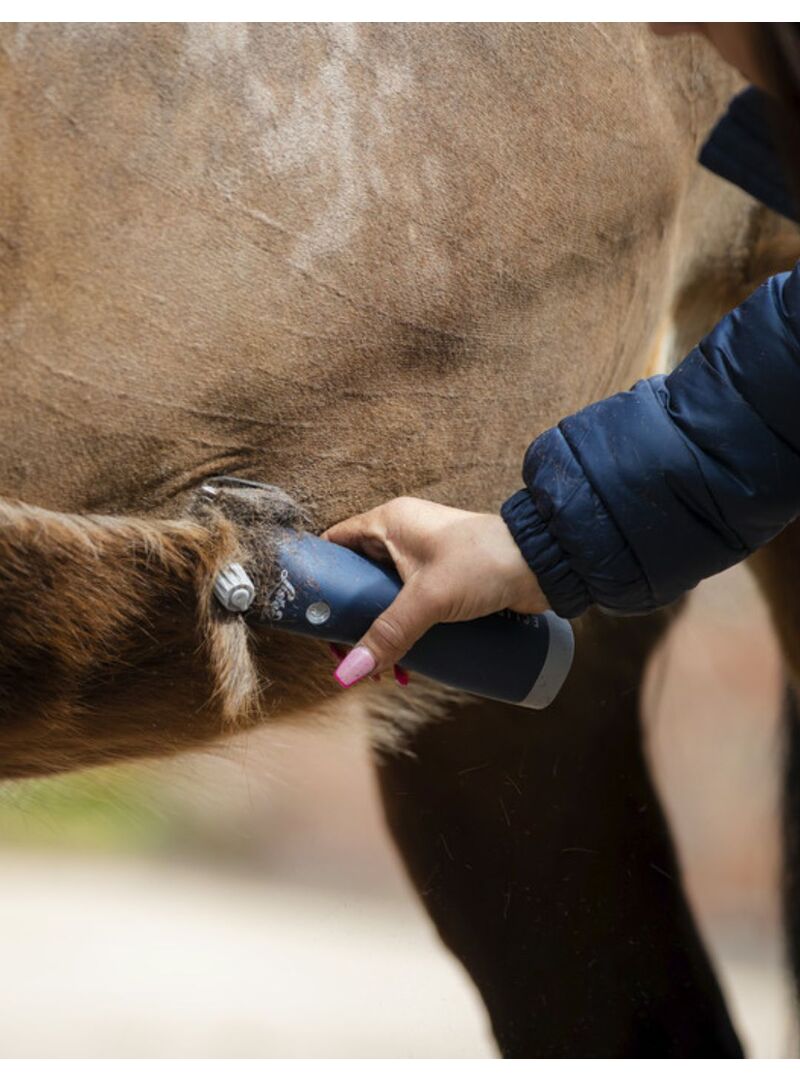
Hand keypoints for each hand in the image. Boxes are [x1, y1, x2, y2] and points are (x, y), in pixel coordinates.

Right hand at [322, 497, 547, 685]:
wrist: (544, 563)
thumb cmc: (485, 562)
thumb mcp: (429, 599)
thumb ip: (389, 634)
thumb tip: (348, 674)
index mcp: (390, 522)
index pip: (336, 542)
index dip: (320, 575)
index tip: (311, 613)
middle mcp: (404, 536)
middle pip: (359, 578)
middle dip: (354, 620)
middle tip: (351, 655)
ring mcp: (426, 559)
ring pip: (387, 598)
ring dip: (382, 633)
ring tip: (384, 670)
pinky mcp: (447, 580)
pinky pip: (413, 608)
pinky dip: (407, 633)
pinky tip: (409, 664)